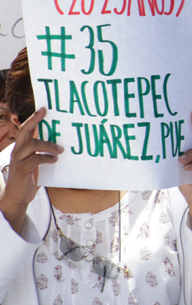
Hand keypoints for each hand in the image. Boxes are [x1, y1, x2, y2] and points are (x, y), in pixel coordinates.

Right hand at [1, 108, 61, 233]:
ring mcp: (18, 159)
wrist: (18, 196)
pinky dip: (46, 158)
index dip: (34, 118)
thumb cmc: (30, 176)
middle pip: (24, 131)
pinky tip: (55, 160)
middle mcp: (18, 150)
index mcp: (22, 147)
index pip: (26, 129)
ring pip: (31, 145)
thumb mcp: (35, 160)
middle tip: (45, 113)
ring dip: (48, 145)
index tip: (43, 108)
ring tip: (61, 150)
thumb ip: (41, 150)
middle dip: (34, 121)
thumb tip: (57, 139)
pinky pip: (34, 159)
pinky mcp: (21, 169)